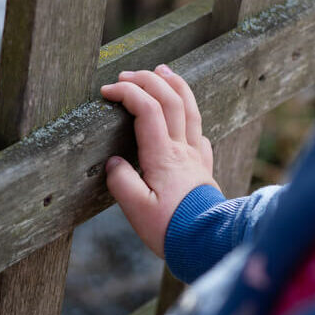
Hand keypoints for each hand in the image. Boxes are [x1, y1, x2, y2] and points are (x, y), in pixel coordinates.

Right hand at [100, 64, 217, 257]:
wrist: (207, 243)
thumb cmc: (171, 229)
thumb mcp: (136, 210)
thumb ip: (121, 182)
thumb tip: (113, 163)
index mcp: (162, 156)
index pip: (146, 109)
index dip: (126, 93)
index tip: (107, 91)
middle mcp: (182, 150)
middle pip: (169, 99)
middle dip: (148, 80)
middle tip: (128, 75)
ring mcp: (196, 157)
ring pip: (190, 109)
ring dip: (175, 85)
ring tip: (163, 71)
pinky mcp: (204, 169)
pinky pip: (200, 133)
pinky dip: (191, 116)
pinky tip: (186, 118)